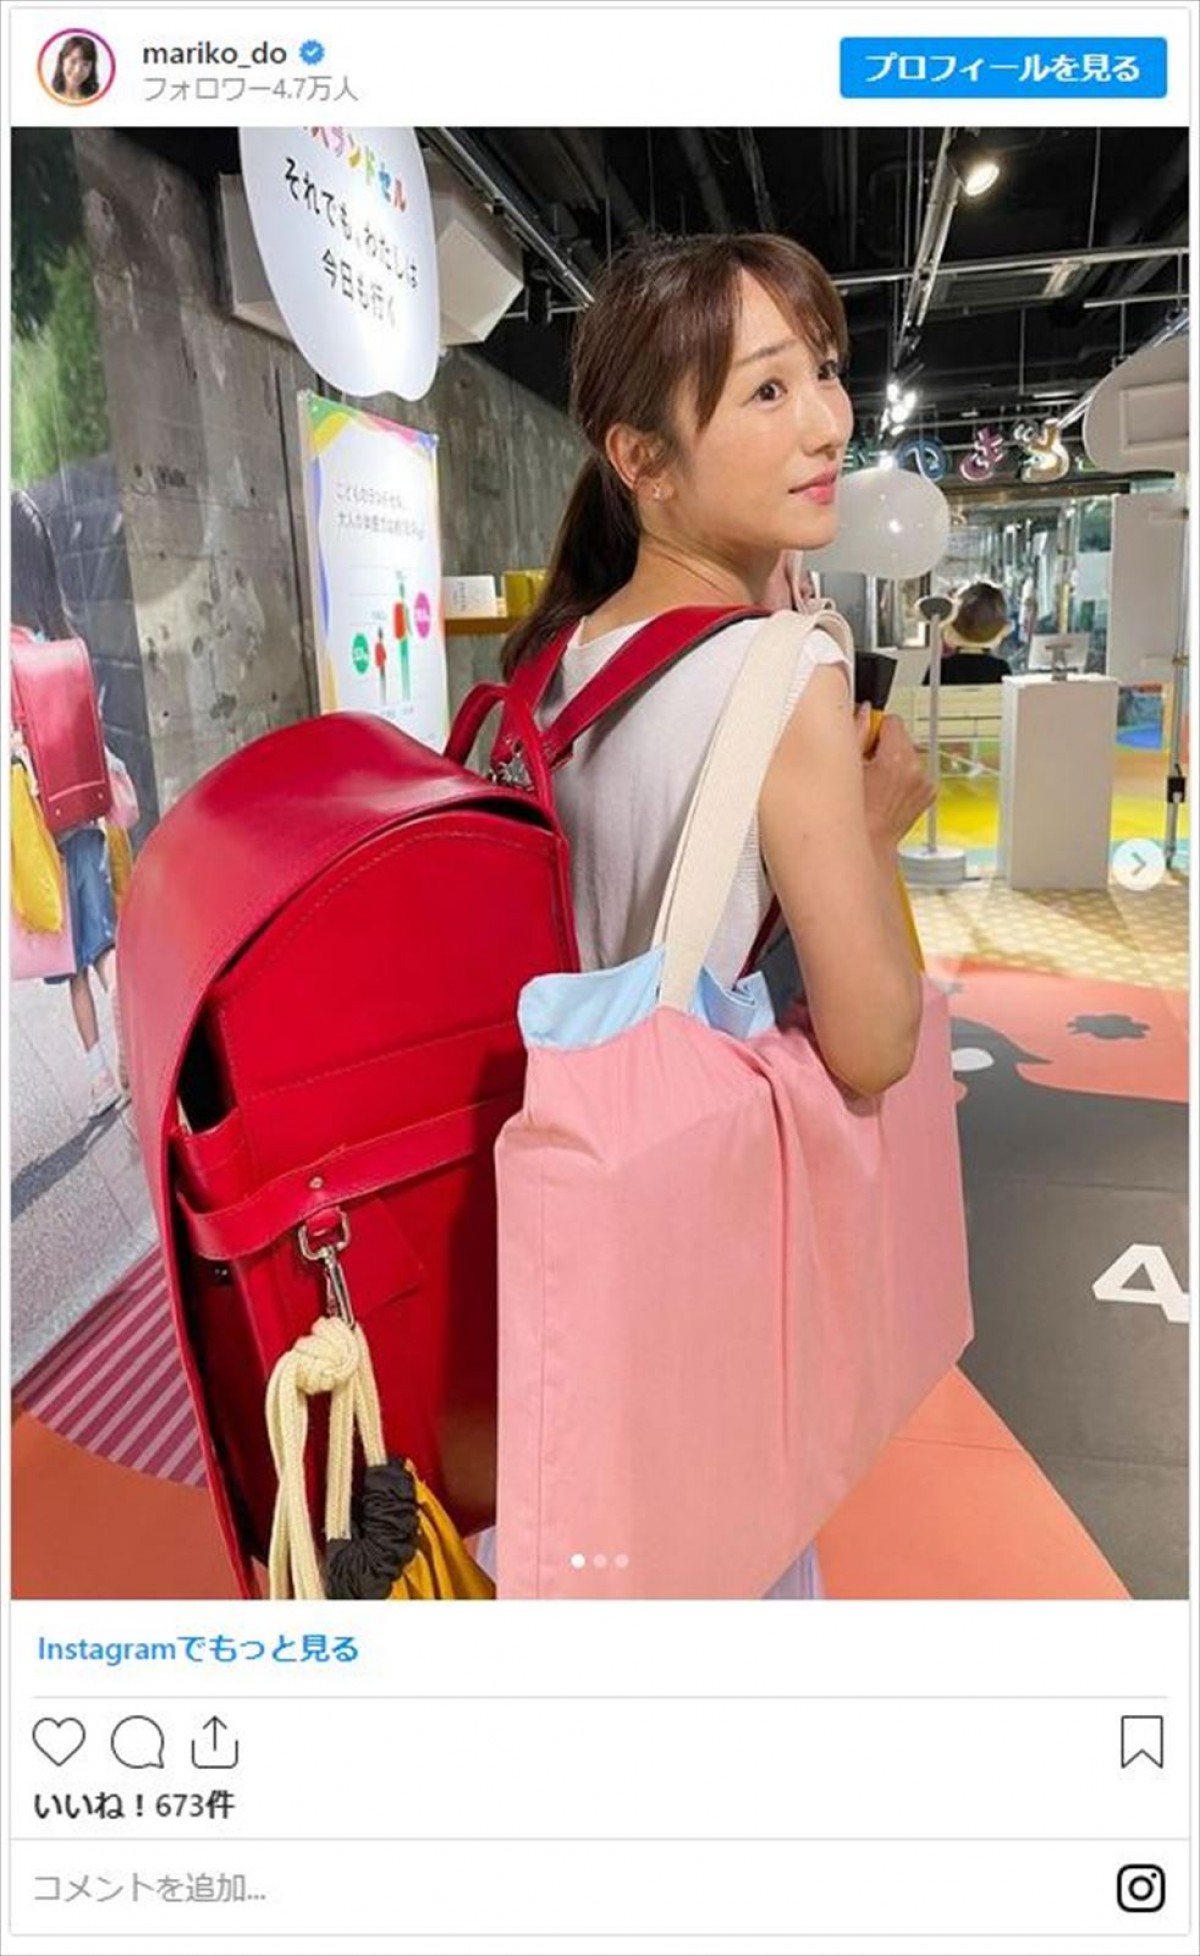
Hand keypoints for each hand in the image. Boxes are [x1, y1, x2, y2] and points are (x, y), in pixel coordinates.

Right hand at [856, 705, 935, 846]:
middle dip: (883, 746)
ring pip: (908, 755)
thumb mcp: (846, 768)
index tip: (864, 743)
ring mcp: (925, 783)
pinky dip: (903, 778)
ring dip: (893, 762)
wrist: (868, 845)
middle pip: (902, 737)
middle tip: (865, 766)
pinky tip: (887, 792)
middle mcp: (916, 770)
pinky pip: (915, 773)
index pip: (892, 720)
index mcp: (896, 759)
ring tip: (875, 783)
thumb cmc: (854, 816)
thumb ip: (854, 733)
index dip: (874, 730)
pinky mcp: (928, 793)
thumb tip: (861, 712)